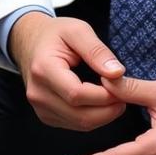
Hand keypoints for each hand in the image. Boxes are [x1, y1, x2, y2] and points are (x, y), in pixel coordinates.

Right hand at [8, 13, 126, 130]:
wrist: (30, 41)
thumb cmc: (55, 34)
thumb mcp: (77, 29)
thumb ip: (97, 50)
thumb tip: (118, 73)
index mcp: (43, 69)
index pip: (77, 94)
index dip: (104, 95)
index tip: (121, 84)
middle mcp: (38, 93)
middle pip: (81, 115)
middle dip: (109, 109)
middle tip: (125, 94)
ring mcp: (40, 107)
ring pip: (81, 124)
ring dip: (104, 115)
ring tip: (115, 96)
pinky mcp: (46, 116)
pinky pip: (76, 125)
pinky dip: (93, 117)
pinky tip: (100, 102)